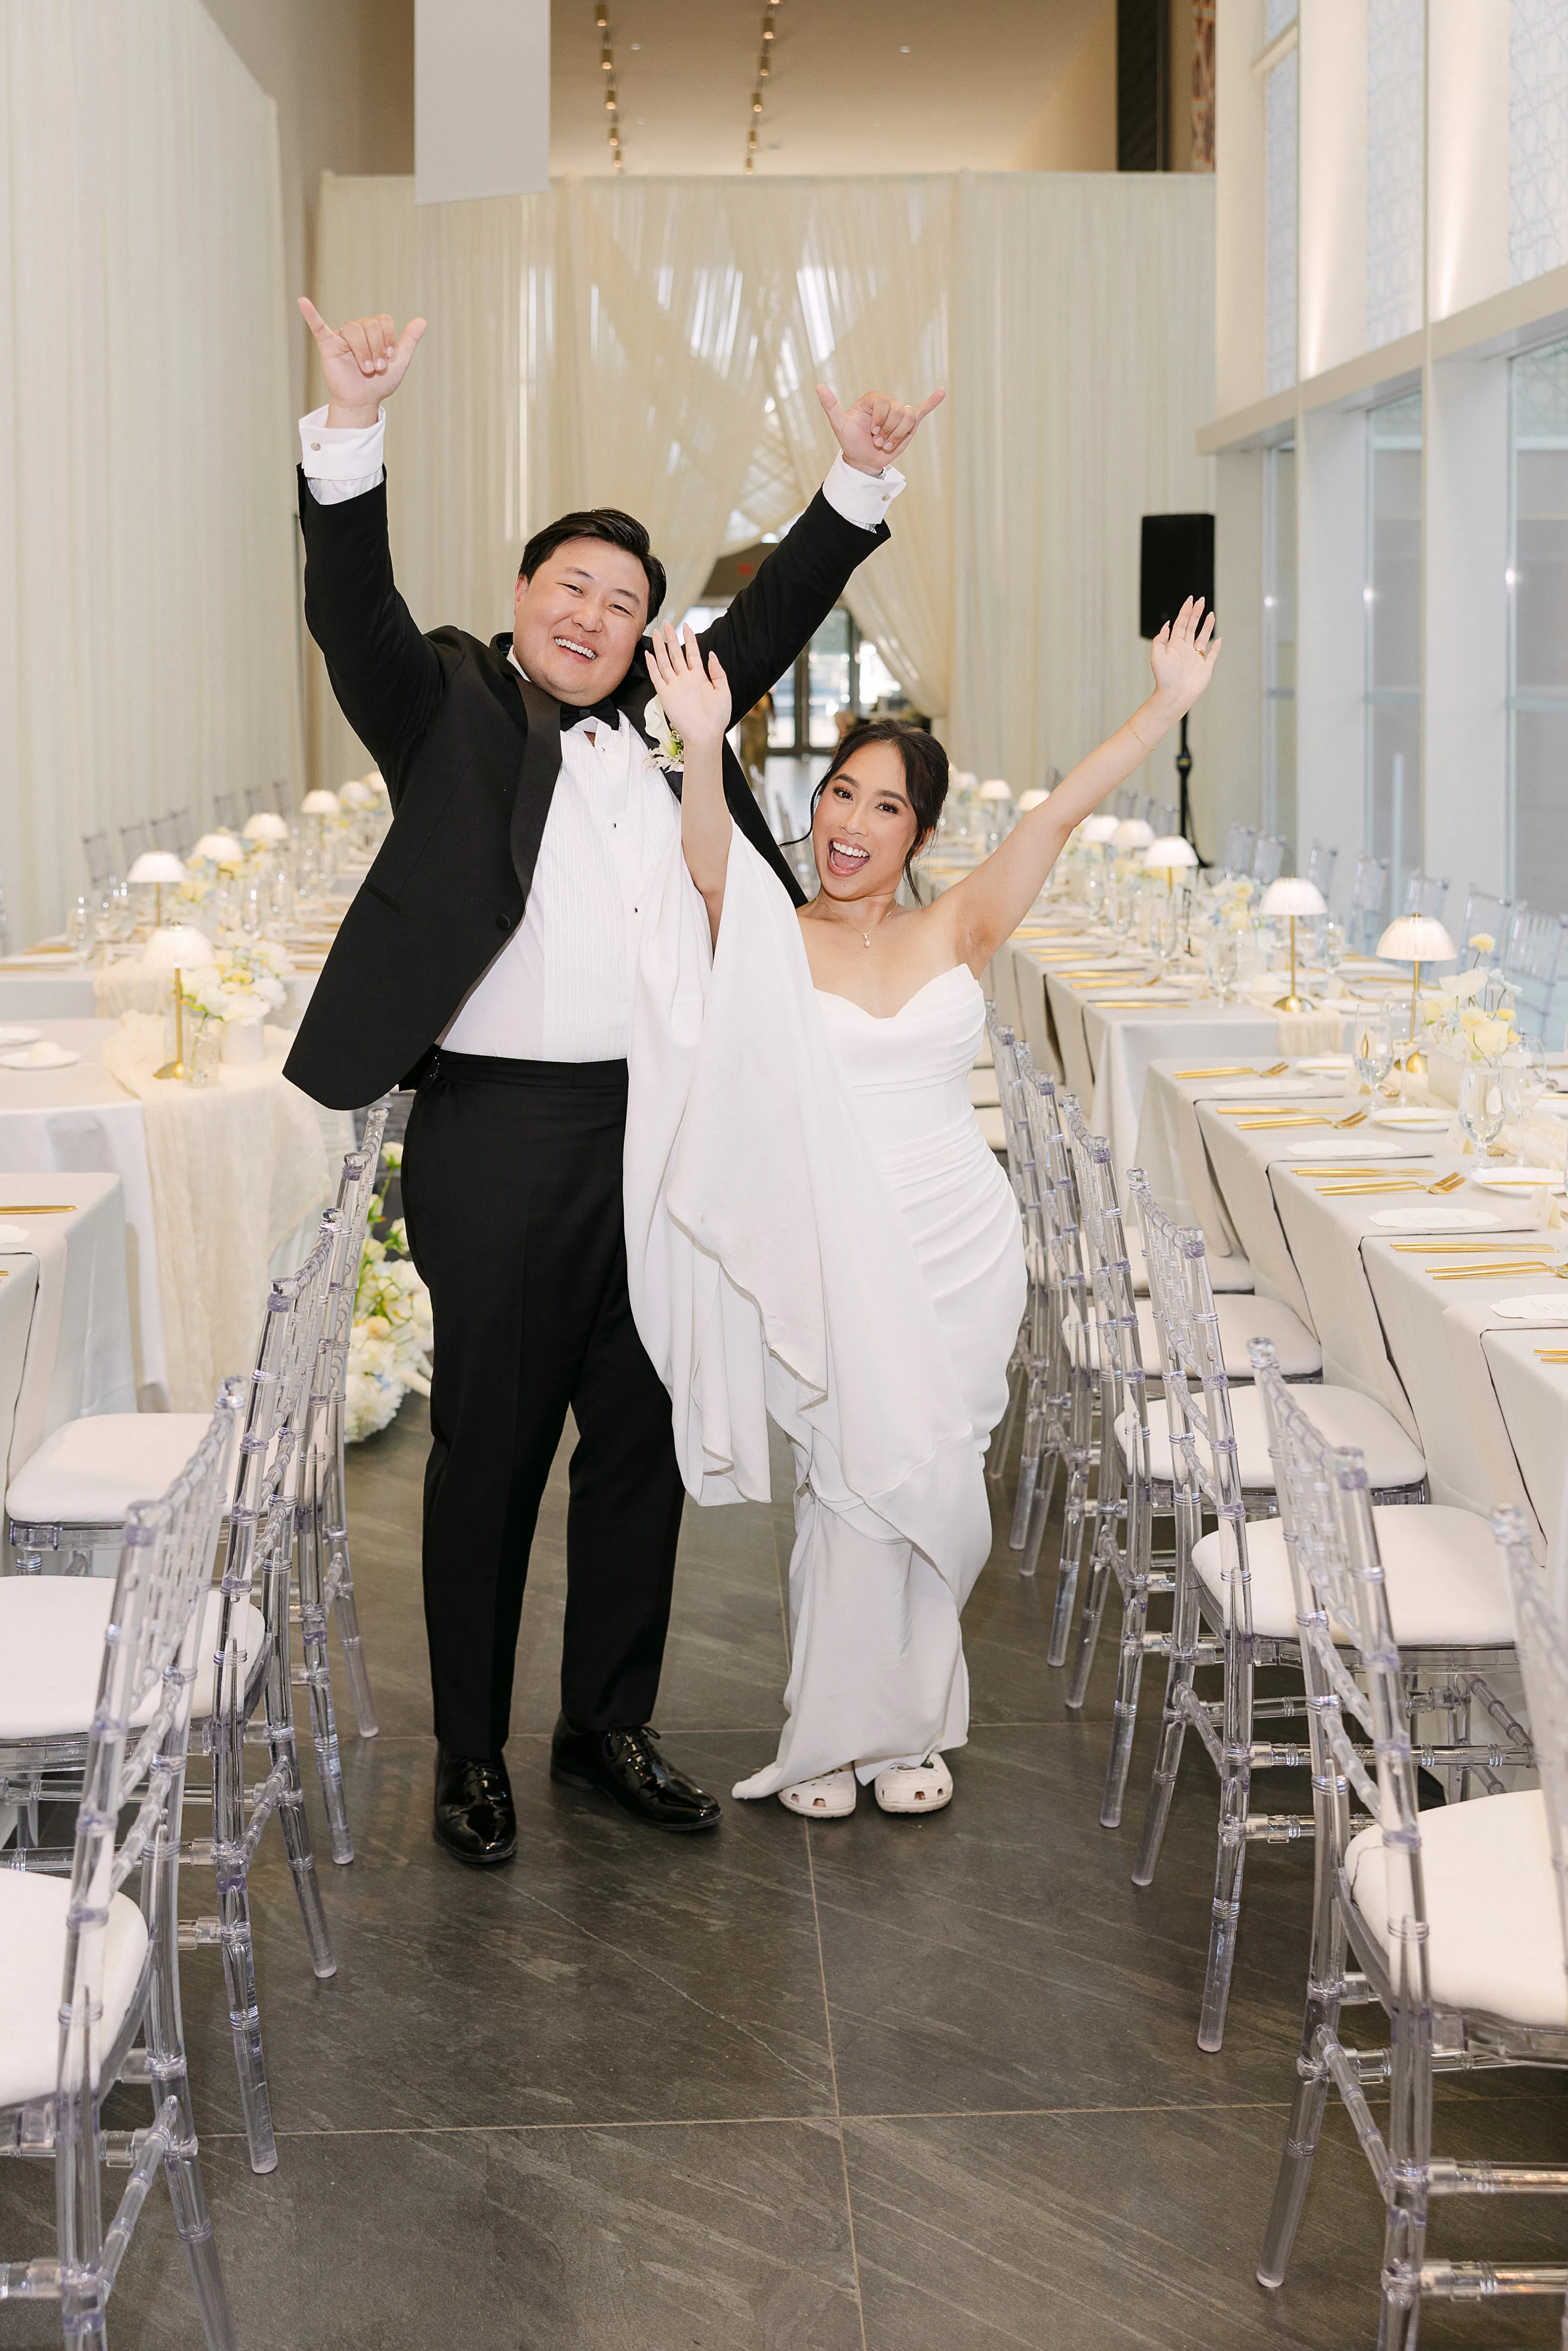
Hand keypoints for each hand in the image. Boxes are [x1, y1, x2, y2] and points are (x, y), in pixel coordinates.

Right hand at [298, 297, 426, 426]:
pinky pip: (318, 326)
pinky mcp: (328, 346)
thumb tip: (422, 320)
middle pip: (368, 325)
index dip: (388, 338)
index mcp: (374, 331)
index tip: (390, 357)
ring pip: (354, 330)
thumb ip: (409, 341)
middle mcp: (358, 330)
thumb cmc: (379, 383)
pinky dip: (310, 314)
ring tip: (365, 369)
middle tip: (375, 368)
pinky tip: (303, 302)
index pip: (382, 320)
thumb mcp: (400, 362)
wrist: (363, 401)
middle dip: (376, 348)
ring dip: (363, 351)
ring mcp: (342, 337)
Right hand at [644, 625, 731, 750]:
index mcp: (699, 677)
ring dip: (660, 648)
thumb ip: (718, 672)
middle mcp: (685, 679)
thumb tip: (712, 654)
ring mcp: (675, 686)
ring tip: (657, 633)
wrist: (706, 734)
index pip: (692, 653)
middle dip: (671, 638)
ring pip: (665, 662)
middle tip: (667, 623)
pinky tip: (649, 654)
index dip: (689, 639)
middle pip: (676, 654)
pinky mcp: (666, 695)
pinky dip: (652, 666)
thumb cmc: (717, 717)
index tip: (686, 626)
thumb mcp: (724, 691)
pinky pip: (657, 678)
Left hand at [815, 384, 945, 474]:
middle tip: (878, 442)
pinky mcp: (909, 425)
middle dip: (888, 432)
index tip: (871, 433)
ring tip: (886, 444)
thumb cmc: (850, 441)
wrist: (862, 459)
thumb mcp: (839, 424)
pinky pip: (923, 410)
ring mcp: (900, 413)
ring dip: (898, 436)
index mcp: (874, 399)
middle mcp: (889, 403)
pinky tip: (942, 391)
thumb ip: (831, 406)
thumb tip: (818, 387)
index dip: (880, 422)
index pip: (886, 404)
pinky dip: (933, 401)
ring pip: (909, 420)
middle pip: (899, 412)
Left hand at [1150, 595, 1220, 715]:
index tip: (1190, 599)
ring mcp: (1196, 658)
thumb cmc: (1165, 679)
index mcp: (1175, 646)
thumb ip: (1160, 640)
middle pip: (1192, 627)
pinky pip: (1212, 655)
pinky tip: (1219, 639)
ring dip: (1207, 626)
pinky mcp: (1205, 668)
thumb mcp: (1156, 656)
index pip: (1181, 624)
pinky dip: (1216, 647)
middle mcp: (1186, 650)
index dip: (1186, 611)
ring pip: (1203, 638)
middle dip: (1196, 613)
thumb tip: (1166, 624)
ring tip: (1210, 614)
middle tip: (1201, 600)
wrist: (1174, 696)